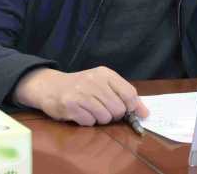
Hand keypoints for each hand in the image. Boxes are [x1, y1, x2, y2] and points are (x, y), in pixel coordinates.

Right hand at [13, 66, 149, 125]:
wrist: (51, 86)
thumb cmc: (82, 86)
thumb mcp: (103, 84)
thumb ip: (125, 95)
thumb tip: (145, 113)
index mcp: (105, 73)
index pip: (129, 93)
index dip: (132, 107)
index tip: (127, 112)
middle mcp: (94, 80)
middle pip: (118, 108)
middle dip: (113, 114)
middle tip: (102, 108)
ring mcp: (82, 92)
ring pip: (105, 117)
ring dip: (100, 119)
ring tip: (90, 110)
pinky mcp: (71, 104)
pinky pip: (90, 122)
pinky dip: (87, 121)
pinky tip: (80, 113)